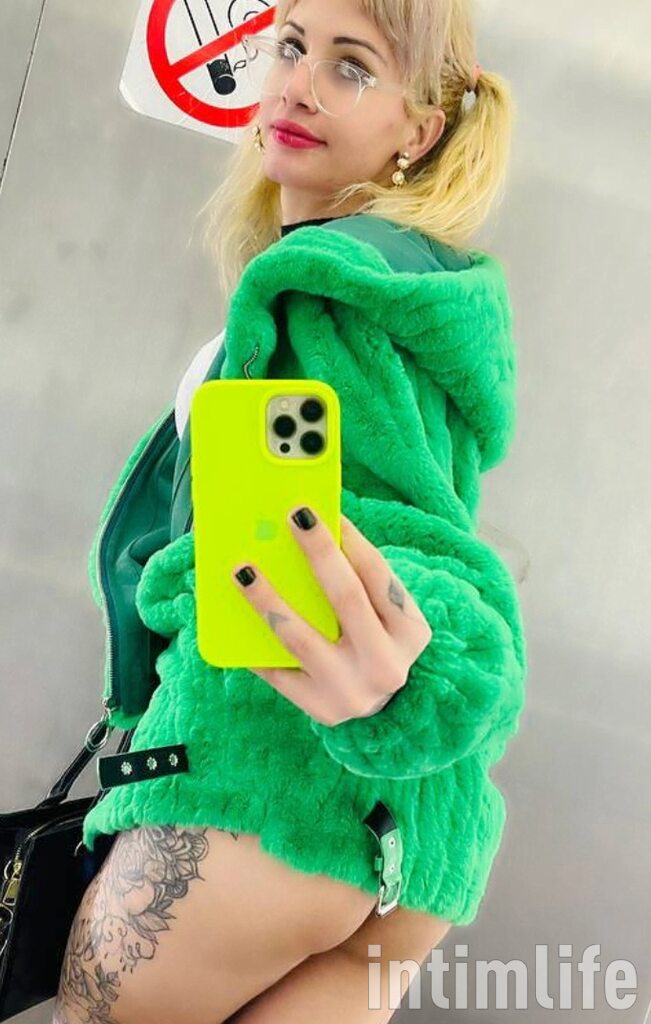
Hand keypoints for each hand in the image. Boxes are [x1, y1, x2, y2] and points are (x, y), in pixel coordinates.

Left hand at [231, 506, 432, 725]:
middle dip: (317, 553)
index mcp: (411, 633)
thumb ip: (362, 582)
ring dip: (268, 599)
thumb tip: (313, 530)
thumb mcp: (388, 617)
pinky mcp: (319, 709)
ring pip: (301, 638)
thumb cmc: (378, 644)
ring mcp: (351, 691)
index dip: (350, 539)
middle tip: (291, 518)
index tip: (320, 510)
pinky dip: (254, 643)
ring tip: (243, 570)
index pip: (378, 575)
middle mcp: (386, 665)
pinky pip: (278, 672)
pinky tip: (232, 617)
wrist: (387, 712)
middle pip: (346, 598)